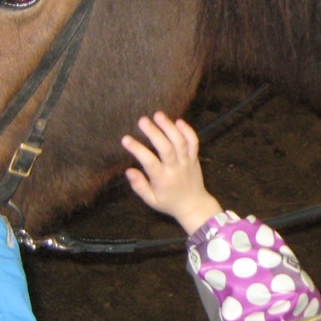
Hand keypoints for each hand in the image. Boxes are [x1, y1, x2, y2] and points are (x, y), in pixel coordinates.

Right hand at [121, 112, 222, 233]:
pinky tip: (178, 121)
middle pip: (166, 148)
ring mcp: (187, 162)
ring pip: (180, 142)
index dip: (137, 149)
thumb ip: (139, 186)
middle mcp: (175, 169)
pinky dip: (188, 131)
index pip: (149, 162)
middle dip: (154, 133)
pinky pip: (194, 143)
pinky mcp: (194, 158)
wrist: (194, 205)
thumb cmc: (169, 202)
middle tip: (142, 120)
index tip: (126, 139)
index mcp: (162, 180)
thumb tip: (128, 171)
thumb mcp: (151, 200)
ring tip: (158, 115)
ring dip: (169, 127)